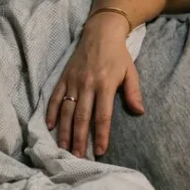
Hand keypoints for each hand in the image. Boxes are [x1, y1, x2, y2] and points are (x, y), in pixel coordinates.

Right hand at [46, 14, 144, 156]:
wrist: (101, 32)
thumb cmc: (118, 55)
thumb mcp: (131, 72)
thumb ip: (133, 92)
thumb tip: (139, 112)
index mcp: (105, 85)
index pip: (102, 116)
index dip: (100, 135)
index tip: (99, 151)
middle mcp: (87, 85)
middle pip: (81, 118)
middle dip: (79, 140)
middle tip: (78, 158)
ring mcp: (73, 81)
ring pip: (66, 111)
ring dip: (64, 131)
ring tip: (64, 148)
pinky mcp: (64, 78)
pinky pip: (55, 98)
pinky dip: (52, 112)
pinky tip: (50, 126)